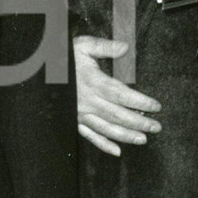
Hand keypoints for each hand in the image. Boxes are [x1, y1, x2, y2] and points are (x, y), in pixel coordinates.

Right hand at [74, 35, 161, 157]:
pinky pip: (89, 136)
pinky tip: (117, 151)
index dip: (140, 101)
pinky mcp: (74, 120)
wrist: (41, 71)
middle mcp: (87, 101)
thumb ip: (104, 46)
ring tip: (143, 139)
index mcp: (92, 82)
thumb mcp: (83, 45)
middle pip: (117, 114)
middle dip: (139, 122)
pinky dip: (103, 145)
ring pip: (106, 128)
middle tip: (156, 127)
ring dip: (126, 136)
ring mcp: (80, 113)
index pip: (121, 94)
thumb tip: (126, 47)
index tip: (155, 106)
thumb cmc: (63, 57)